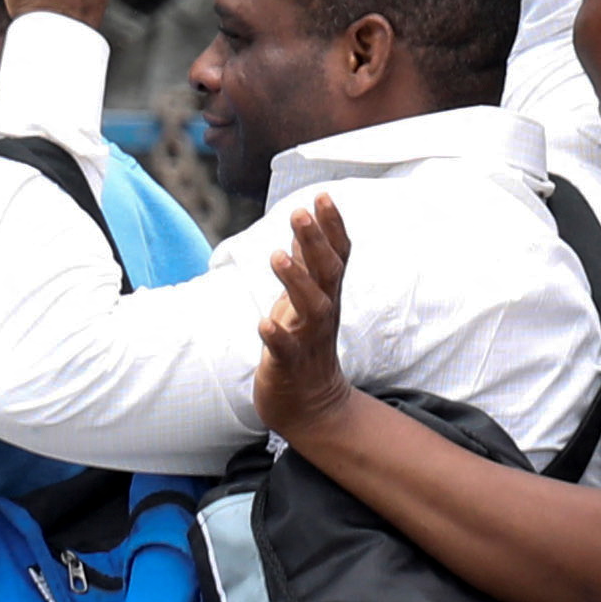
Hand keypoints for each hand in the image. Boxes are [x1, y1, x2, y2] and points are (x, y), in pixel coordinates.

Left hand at [250, 196, 359, 444]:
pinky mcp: (289, 364)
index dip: (332, 226)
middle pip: (327, 273)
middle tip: (300, 212)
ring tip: (277, 256)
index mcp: (326, 295)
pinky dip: (276, 336)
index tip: (323, 196)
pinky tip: (264, 323)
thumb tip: (304, 227)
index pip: (337, 255)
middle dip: (315, 242)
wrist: (311, 405)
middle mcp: (322, 312)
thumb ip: (307, 264)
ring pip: (311, 307)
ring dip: (296, 281)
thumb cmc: (303, 344)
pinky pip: (285, 350)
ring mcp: (308, 338)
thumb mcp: (305, 299)